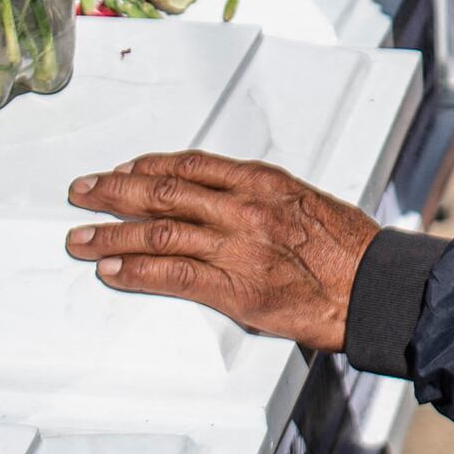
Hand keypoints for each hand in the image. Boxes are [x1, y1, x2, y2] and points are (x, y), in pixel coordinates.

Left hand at [65, 151, 377, 352]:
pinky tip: (111, 270)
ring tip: (80, 238)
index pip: (189, 164)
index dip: (147, 166)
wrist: (373, 288)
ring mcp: (237, 248)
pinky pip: (172, 276)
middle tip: (83, 192)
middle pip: (163, 192)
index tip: (123, 169)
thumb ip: (258, 197)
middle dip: (114, 191)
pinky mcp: (235, 289)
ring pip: (157, 233)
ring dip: (111, 235)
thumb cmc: (348, 248)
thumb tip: (217, 199)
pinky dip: (135, 272)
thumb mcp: (303, 201)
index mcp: (262, 181)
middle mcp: (244, 208)